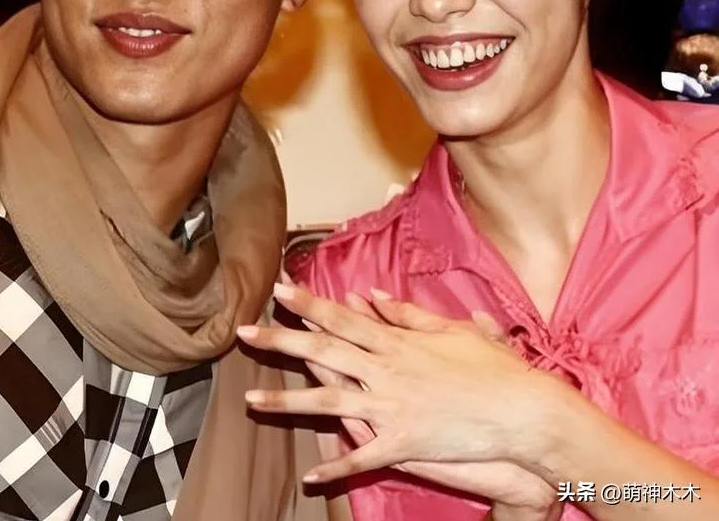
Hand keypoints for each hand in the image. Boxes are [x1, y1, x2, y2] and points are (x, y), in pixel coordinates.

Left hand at [239, 285, 559, 485]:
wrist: (522, 410)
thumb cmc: (492, 366)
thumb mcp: (451, 329)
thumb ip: (406, 313)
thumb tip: (371, 295)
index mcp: (396, 341)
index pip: (342, 318)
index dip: (308, 304)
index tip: (279, 290)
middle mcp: (386, 369)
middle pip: (324, 351)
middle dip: (281, 340)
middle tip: (245, 331)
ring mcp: (392, 406)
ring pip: (328, 401)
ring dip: (287, 401)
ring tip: (251, 399)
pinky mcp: (404, 442)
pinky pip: (362, 457)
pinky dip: (336, 467)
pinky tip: (309, 476)